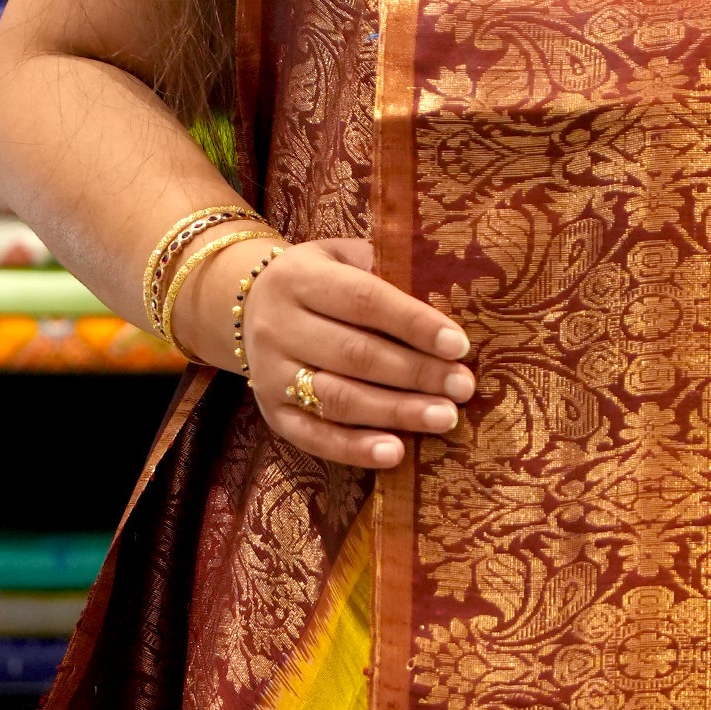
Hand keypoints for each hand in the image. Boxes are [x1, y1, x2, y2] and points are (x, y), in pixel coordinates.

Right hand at [172, 229, 473, 470]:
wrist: (247, 306)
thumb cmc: (319, 281)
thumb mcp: (340, 256)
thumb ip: (382, 268)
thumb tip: (445, 290)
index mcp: (299, 278)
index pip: (363, 300)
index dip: (413, 323)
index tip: (459, 344)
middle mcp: (277, 326)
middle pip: (354, 354)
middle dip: (416, 373)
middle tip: (463, 387)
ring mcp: (270, 374)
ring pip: (337, 399)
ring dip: (396, 412)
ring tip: (445, 418)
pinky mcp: (272, 414)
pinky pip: (314, 437)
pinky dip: (355, 449)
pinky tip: (396, 453)